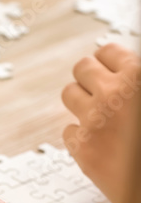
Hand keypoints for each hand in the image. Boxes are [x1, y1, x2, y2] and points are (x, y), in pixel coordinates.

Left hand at [62, 43, 140, 202]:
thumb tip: (127, 72)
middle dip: (90, 78)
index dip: (110, 63)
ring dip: (82, 102)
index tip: (113, 73)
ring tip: (100, 116)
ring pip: (69, 94)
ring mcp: (94, 122)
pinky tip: (100, 144)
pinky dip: (81, 135)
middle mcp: (113, 94)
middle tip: (102, 92)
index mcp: (138, 77)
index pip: (107, 52)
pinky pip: (69, 131)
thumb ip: (137, 84)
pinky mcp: (83, 149)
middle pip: (81, 69)